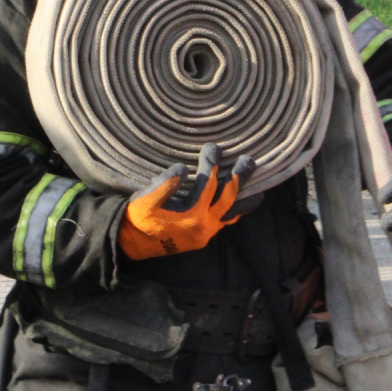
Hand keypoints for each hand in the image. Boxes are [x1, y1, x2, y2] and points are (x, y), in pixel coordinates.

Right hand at [118, 144, 255, 259]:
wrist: (130, 243)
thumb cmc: (137, 217)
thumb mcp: (145, 199)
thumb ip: (164, 184)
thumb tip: (182, 168)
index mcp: (191, 216)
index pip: (208, 184)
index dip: (212, 164)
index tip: (213, 147)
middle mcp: (203, 227)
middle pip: (228, 198)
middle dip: (239, 178)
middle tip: (249, 160)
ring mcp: (205, 234)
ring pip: (232, 214)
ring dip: (245, 200)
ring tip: (261, 190)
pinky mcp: (203, 237)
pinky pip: (225, 223)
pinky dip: (235, 212)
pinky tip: (241, 204)